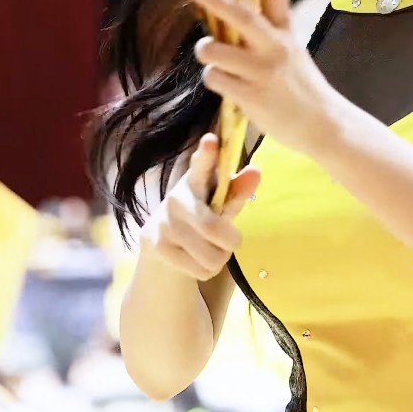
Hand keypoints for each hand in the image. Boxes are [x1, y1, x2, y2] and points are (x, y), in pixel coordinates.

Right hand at [140, 133, 259, 281]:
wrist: (163, 245)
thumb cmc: (200, 217)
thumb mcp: (220, 204)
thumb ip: (237, 191)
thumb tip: (256, 171)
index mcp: (194, 181)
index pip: (201, 167)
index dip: (206, 156)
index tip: (211, 141)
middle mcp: (176, 197)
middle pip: (214, 229)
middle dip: (230, 242)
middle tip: (229, 241)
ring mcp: (163, 222)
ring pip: (211, 256)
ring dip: (218, 258)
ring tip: (208, 250)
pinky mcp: (156, 246)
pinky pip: (201, 270)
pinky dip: (206, 270)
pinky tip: (194, 260)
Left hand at [177, 0, 334, 155]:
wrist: (322, 125)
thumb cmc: (297, 85)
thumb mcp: (286, 49)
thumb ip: (258, 29)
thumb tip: (219, 6)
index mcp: (285, 29)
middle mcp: (276, 46)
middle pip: (239, 14)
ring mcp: (264, 72)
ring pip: (213, 50)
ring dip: (205, 51)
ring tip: (215, 59)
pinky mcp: (253, 97)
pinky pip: (213, 79)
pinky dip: (213, 80)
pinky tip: (228, 86)